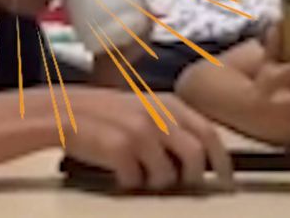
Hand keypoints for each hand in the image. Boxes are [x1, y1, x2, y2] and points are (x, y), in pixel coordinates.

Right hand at [62, 87, 233, 190]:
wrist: (63, 111)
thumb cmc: (105, 113)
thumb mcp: (146, 107)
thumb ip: (173, 124)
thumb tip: (201, 155)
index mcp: (169, 104)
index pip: (209, 133)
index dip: (222, 160)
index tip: (226, 179)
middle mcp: (159, 116)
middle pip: (196, 156)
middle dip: (194, 177)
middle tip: (185, 185)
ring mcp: (140, 132)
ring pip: (168, 174)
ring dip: (156, 182)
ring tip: (140, 175)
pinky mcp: (120, 149)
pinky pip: (136, 181)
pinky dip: (129, 183)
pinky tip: (119, 173)